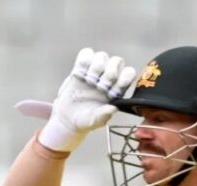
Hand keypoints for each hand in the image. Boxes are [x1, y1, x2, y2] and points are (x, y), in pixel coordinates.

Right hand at [16, 47, 136, 151]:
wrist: (67, 118)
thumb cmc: (85, 120)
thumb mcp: (94, 121)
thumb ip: (103, 116)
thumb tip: (112, 108)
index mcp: (117, 89)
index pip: (129, 73)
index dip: (125, 77)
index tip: (116, 88)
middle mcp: (108, 77)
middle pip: (117, 61)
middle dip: (110, 72)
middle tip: (99, 87)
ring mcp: (95, 71)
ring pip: (102, 55)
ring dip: (96, 67)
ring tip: (88, 81)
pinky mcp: (81, 67)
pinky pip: (86, 53)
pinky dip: (83, 60)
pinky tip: (79, 74)